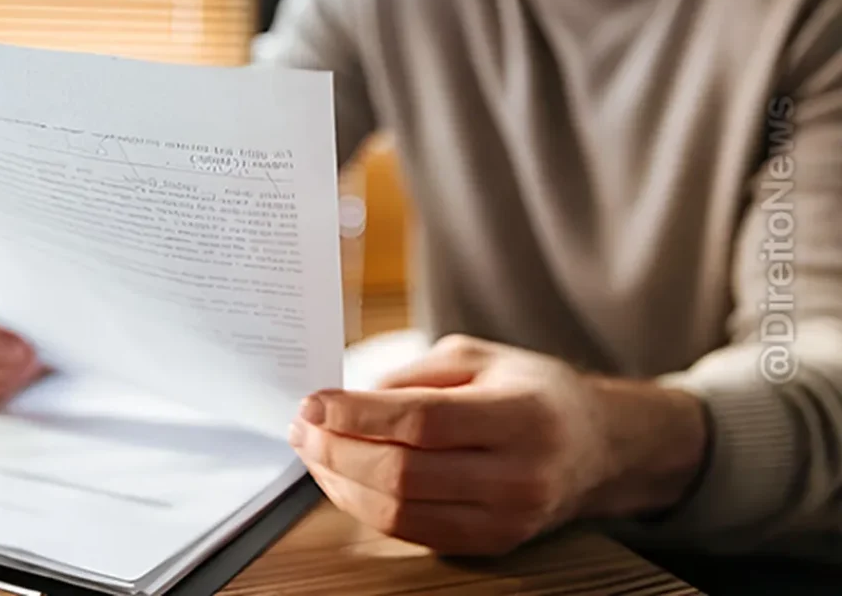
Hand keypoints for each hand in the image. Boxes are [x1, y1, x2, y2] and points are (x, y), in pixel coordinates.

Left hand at [289, 335, 706, 555]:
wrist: (599, 446)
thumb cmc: (533, 391)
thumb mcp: (480, 357)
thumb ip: (414, 376)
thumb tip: (347, 402)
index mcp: (521, 415)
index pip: (422, 422)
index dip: (358, 415)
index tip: (313, 403)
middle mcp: (519, 475)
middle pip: (404, 473)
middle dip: (337, 452)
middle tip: (303, 427)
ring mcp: (507, 519)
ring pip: (401, 513)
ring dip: (342, 484)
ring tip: (314, 452)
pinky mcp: (492, 544)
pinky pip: (413, 532)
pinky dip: (367, 507)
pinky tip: (344, 479)